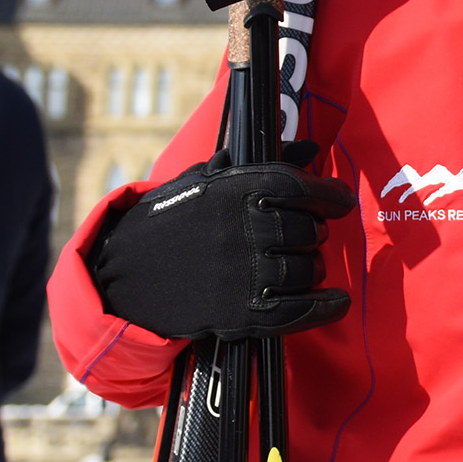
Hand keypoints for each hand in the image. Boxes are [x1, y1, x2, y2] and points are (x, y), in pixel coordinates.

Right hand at [87, 159, 355, 340]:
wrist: (123, 275)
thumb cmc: (169, 222)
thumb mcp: (205, 182)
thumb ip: (260, 165)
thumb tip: (308, 148)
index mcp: (234, 190)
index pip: (300, 186)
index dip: (329, 194)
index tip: (339, 200)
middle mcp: (242, 229)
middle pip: (309, 230)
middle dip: (313, 233)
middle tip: (304, 236)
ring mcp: (243, 273)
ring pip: (307, 270)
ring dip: (312, 269)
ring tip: (302, 266)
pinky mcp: (241, 313)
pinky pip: (299, 311)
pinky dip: (325, 308)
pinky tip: (335, 302)